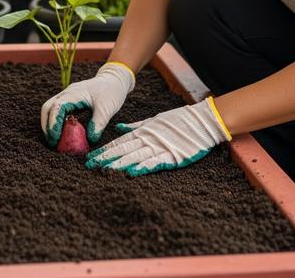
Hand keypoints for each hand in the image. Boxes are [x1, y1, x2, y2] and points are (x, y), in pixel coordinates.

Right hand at [40, 62, 134, 145]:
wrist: (114, 80)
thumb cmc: (111, 92)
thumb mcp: (107, 109)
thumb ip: (98, 124)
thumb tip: (90, 140)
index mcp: (74, 93)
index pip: (56, 107)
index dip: (53, 123)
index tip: (56, 138)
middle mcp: (67, 93)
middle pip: (47, 108)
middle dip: (46, 125)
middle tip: (52, 142)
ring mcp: (67, 96)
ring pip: (51, 109)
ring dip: (50, 124)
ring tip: (55, 140)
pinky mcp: (70, 101)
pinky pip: (58, 111)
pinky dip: (57, 122)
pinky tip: (62, 133)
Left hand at [85, 97, 231, 175]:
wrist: (204, 121)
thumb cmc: (180, 121)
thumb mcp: (154, 120)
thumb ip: (136, 126)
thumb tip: (119, 129)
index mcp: (143, 132)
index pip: (119, 143)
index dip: (104, 150)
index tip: (90, 157)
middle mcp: (148, 140)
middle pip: (123, 151)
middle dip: (105, 159)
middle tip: (89, 166)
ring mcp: (160, 148)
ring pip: (135, 157)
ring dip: (119, 165)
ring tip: (104, 171)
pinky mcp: (173, 156)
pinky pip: (155, 163)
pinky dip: (143, 167)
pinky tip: (131, 173)